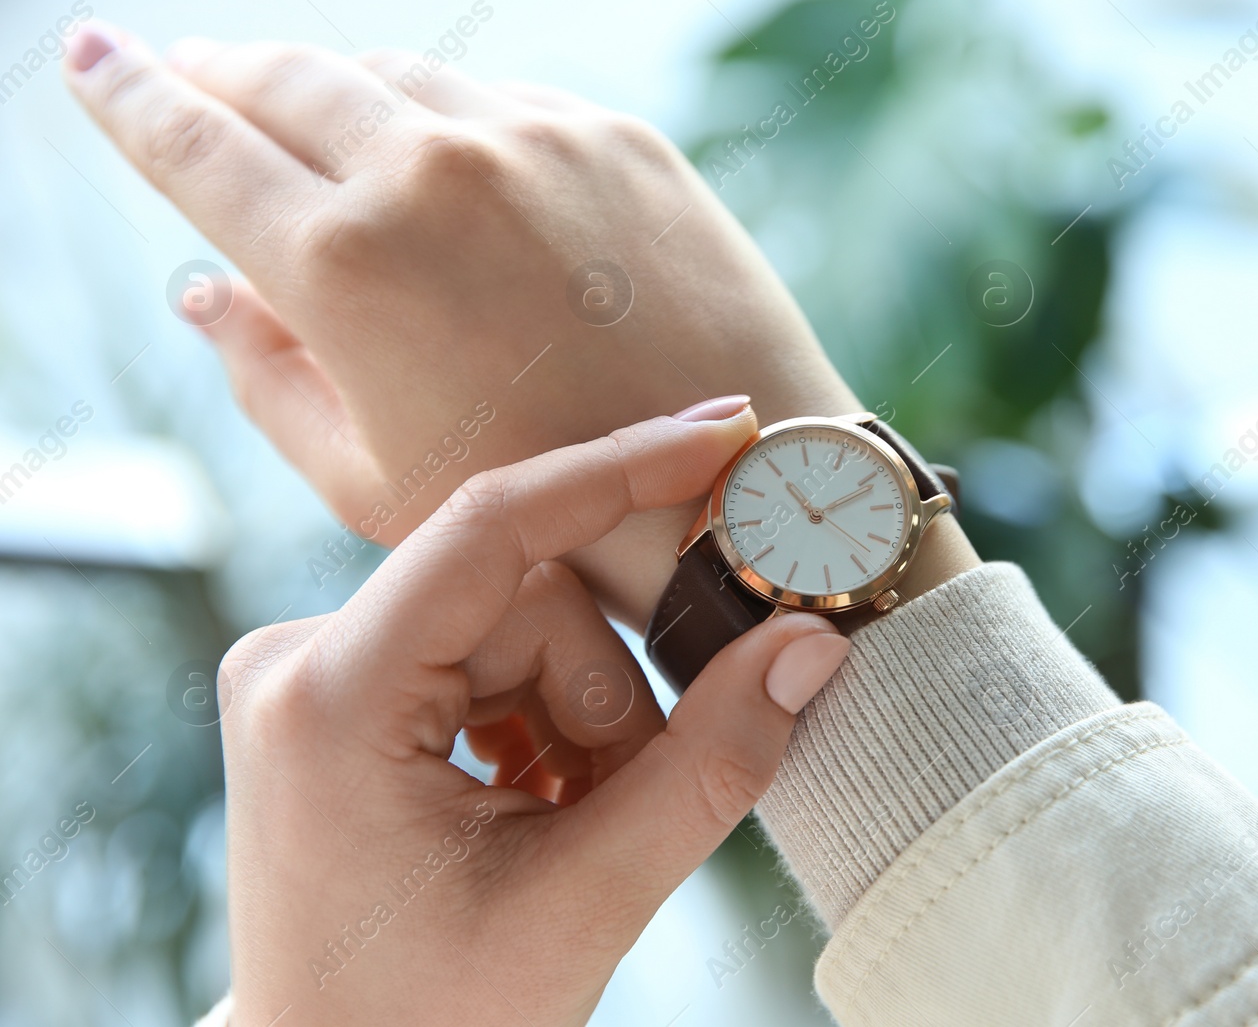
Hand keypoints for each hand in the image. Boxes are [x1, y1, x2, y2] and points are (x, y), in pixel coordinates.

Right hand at [60, 21, 863, 625]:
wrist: (740, 489)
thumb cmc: (551, 518)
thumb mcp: (372, 481)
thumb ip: (265, 374)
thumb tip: (202, 290)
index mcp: (349, 262)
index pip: (199, 145)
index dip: (132, 99)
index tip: (94, 62)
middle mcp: (434, 171)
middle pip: (289, 77)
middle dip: (221, 71)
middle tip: (187, 72)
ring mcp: (534, 139)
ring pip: (395, 75)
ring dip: (333, 84)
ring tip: (302, 106)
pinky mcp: (616, 136)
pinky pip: (498, 99)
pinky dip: (444, 116)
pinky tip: (435, 150)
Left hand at [216, 410, 852, 1023]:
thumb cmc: (431, 1019)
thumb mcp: (586, 901)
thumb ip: (711, 765)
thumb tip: (811, 645)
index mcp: (331, 698)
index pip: (490, 527)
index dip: (620, 471)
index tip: (727, 434)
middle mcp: (301, 658)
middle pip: (526, 597)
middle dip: (603, 697)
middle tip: (612, 806)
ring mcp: (313, 671)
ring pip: (518, 624)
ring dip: (579, 719)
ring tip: (566, 825)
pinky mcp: (341, 688)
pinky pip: (484, 652)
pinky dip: (540, 721)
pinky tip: (533, 804)